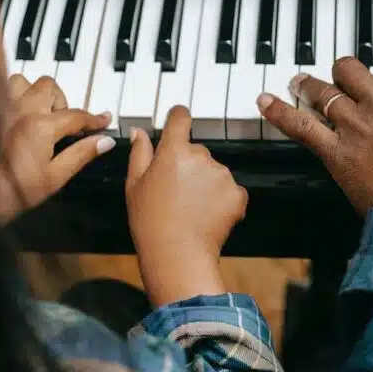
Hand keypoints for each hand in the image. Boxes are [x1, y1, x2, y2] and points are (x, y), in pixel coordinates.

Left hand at [0, 75, 115, 223]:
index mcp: (41, 126)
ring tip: (42, 113)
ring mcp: (1, 110)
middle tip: (66, 123)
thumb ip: (82, 154)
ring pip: (23, 82)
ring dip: (36, 94)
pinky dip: (16, 98)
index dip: (94, 119)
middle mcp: (21, 111)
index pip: (76, 115)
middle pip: (50, 87)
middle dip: (63, 102)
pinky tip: (20, 116)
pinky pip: (2, 93)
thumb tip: (103, 142)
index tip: (103, 121)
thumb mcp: (56, 177)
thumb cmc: (13, 192)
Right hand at [125, 106, 247, 305]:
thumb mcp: (134, 185)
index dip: (178, 118)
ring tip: (190, 207)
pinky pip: (231, 190)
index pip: (180, 118)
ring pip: (214, 171)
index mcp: (173, 151)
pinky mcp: (238, 193)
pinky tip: (207, 215)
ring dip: (206, 183)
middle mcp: (201, 156)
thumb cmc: (151, 222)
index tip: (178, 121)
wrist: (178, 254)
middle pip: (197, 150)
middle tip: (175, 192)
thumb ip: (140, 153)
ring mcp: (222, 175)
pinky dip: (222, 200)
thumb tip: (140, 132)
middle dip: (189, 165)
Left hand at [257, 57, 372, 233]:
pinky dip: (279, 112)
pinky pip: (300, 126)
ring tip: (300, 79)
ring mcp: (357, 127)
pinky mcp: (336, 153)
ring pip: (325, 91)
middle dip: (349, 70)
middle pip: (356, 70)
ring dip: (311, 84)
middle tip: (344, 74)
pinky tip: (264, 100)